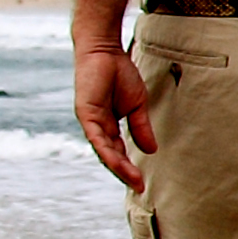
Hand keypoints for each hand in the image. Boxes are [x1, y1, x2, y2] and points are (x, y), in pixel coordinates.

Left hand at [73, 43, 157, 185]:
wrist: (104, 51)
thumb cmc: (118, 73)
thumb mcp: (138, 105)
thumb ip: (141, 128)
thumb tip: (152, 150)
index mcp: (107, 126)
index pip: (117, 152)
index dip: (129, 168)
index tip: (142, 183)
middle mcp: (96, 128)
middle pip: (109, 157)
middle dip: (124, 173)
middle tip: (139, 187)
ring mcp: (90, 122)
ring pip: (103, 151)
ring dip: (118, 167)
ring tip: (133, 179)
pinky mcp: (86, 114)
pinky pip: (97, 138)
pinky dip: (107, 151)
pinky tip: (118, 162)